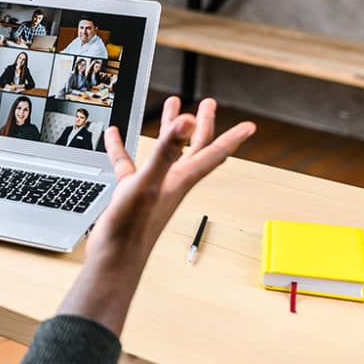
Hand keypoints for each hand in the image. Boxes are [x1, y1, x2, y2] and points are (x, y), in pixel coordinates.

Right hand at [58, 97, 254, 334]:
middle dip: (202, 124)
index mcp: (181, 179)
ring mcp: (152, 187)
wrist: (114, 259)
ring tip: (170, 107)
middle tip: (207, 103)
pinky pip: (129, 164)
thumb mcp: (149, 182)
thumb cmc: (133, 228)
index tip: (250, 126)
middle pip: (195, 148)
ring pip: (166, 152)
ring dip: (169, 130)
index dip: (232, 138)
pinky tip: (114, 136)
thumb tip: (186, 122)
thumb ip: (166, 152)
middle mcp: (171, 182)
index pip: (213, 154)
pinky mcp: (132, 193)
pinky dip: (123, 148)